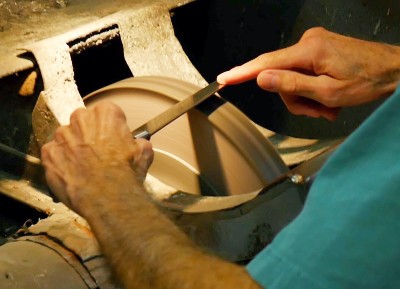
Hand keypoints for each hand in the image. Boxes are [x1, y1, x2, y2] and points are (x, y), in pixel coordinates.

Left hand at [40, 102, 152, 216]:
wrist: (108, 197)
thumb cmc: (126, 174)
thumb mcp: (144, 153)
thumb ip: (138, 142)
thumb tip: (138, 144)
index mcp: (105, 113)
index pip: (107, 112)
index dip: (112, 127)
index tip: (114, 139)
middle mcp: (81, 119)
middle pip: (84, 121)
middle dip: (90, 134)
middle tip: (99, 153)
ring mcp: (62, 136)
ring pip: (67, 137)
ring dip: (74, 147)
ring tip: (85, 166)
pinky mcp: (49, 154)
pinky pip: (53, 153)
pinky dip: (60, 161)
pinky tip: (73, 173)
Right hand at [217, 27, 399, 120]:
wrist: (393, 70)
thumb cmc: (366, 82)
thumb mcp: (328, 92)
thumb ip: (291, 85)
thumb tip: (261, 78)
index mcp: (308, 51)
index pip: (265, 63)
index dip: (242, 73)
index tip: (223, 78)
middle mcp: (307, 42)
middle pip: (280, 77)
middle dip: (295, 99)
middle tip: (318, 112)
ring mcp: (313, 45)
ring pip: (291, 78)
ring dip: (306, 98)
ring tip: (328, 108)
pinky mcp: (318, 49)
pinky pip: (302, 73)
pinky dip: (311, 89)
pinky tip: (328, 99)